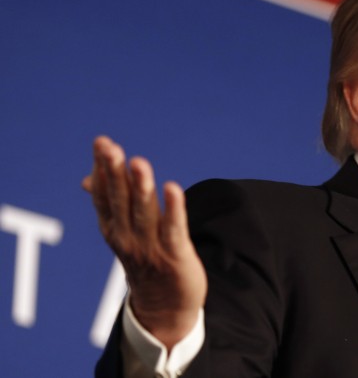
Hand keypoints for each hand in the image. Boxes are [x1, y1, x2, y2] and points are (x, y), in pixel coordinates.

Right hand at [82, 136, 206, 349]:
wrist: (165, 308)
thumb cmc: (146, 261)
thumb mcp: (122, 232)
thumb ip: (111, 202)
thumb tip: (88, 179)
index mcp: (114, 229)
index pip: (105, 196)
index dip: (103, 170)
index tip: (102, 143)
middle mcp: (128, 237)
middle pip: (121, 201)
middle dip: (115, 173)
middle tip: (111, 147)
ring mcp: (150, 247)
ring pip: (144, 213)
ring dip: (141, 187)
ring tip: (139, 163)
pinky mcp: (175, 255)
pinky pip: (173, 229)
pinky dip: (173, 209)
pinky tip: (173, 188)